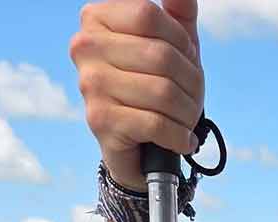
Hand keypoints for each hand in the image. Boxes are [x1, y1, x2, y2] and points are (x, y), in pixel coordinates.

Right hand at [70, 0, 203, 189]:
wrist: (141, 149)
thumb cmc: (158, 91)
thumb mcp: (173, 47)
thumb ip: (177, 15)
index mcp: (97, 19)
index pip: (149, 14)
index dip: (180, 42)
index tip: (186, 61)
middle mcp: (85, 47)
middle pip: (161, 55)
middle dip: (191, 82)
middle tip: (191, 98)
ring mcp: (89, 83)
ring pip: (163, 92)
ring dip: (188, 113)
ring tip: (186, 121)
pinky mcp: (100, 120)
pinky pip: (156, 123)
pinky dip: (180, 136)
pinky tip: (183, 140)